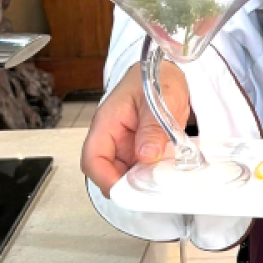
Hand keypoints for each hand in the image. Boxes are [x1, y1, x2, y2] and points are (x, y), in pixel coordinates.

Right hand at [81, 60, 189, 193]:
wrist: (169, 70)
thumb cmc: (156, 77)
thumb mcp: (159, 99)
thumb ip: (153, 127)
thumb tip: (147, 155)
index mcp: (107, 123)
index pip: (93, 158)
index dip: (104, 178)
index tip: (125, 190)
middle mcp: (112, 138)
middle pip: (106, 172)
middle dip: (125, 186)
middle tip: (148, 191)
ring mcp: (126, 145)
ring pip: (125, 174)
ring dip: (140, 182)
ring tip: (160, 183)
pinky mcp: (141, 150)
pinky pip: (140, 169)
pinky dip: (151, 176)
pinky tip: (166, 176)